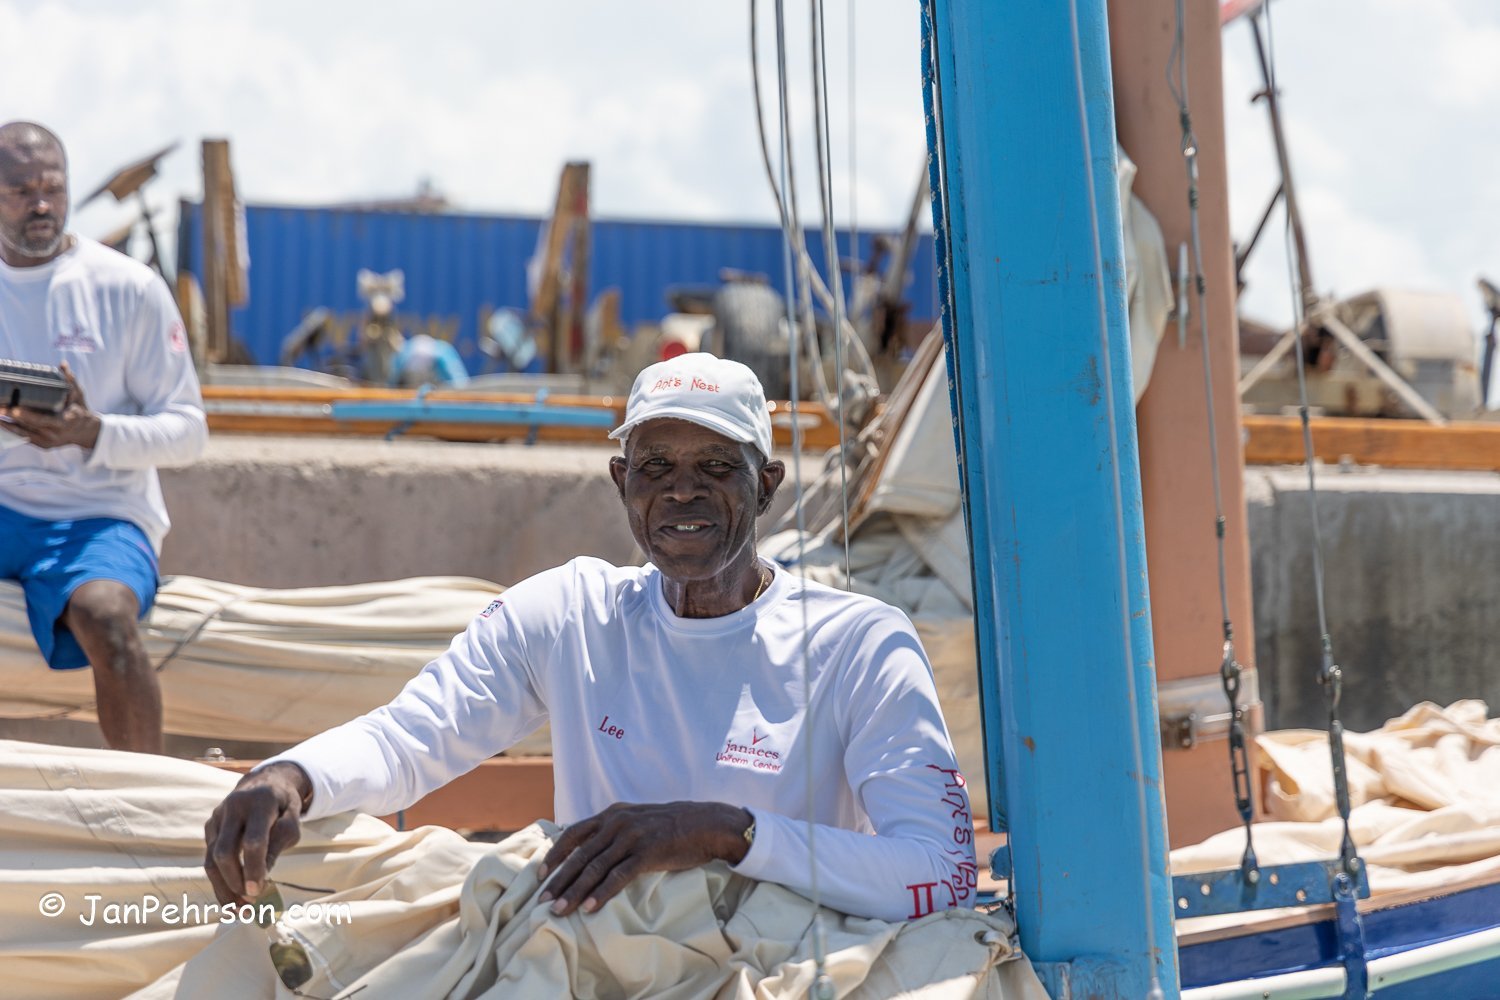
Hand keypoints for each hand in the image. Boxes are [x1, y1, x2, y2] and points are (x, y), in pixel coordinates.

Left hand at [2, 362, 100, 448]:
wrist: (85, 432)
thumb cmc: (78, 410)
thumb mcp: (77, 394)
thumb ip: (69, 380)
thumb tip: (63, 364)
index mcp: (66, 421)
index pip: (45, 419)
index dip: (29, 415)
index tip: (15, 409)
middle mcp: (57, 433)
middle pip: (30, 425)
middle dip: (12, 416)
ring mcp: (49, 441)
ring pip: (23, 433)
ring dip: (7, 424)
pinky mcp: (42, 445)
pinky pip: (23, 437)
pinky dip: (11, 429)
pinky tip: (1, 421)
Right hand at [204, 762, 311, 905]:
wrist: (264, 782)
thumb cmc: (283, 805)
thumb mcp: (292, 819)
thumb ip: (279, 843)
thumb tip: (261, 878)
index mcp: (260, 802)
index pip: (252, 841)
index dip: (254, 868)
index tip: (258, 892)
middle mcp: (233, 808)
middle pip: (224, 852)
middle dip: (234, 882)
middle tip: (249, 904)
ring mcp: (217, 817)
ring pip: (211, 859)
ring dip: (223, 888)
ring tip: (239, 910)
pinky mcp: (210, 827)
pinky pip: (209, 858)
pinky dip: (219, 881)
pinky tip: (231, 897)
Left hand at [538, 801, 751, 915]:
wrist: (705, 824)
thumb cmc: (670, 826)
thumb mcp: (637, 819)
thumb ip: (613, 829)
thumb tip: (590, 849)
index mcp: (612, 814)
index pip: (573, 834)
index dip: (555, 855)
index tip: (539, 875)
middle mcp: (617, 823)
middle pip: (579, 855)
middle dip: (558, 880)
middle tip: (542, 901)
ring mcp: (632, 837)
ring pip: (594, 868)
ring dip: (574, 892)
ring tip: (559, 910)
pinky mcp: (647, 853)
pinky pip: (618, 876)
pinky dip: (601, 894)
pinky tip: (589, 908)